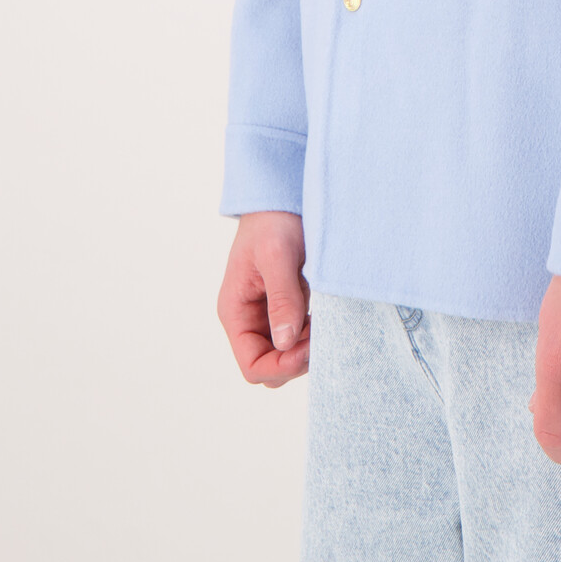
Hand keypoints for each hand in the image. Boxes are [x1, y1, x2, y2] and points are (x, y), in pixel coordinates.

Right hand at [217, 211, 310, 385]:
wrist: (281, 195)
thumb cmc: (273, 220)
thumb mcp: (277, 256)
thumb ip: (282, 298)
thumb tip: (287, 342)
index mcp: (236, 311)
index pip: (252, 365)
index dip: (281, 366)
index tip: (309, 348)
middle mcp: (248, 318)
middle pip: (270, 365)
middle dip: (296, 359)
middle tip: (322, 332)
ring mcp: (266, 314)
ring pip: (286, 353)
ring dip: (307, 345)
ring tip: (324, 318)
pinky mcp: (285, 306)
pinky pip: (298, 334)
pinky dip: (312, 331)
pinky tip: (324, 311)